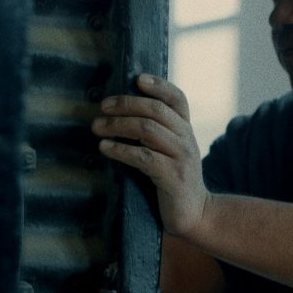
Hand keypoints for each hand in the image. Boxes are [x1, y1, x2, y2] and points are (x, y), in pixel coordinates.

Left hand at [91, 74, 208, 236]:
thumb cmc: (173, 179)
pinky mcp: (173, 177)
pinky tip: (105, 148)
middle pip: (156, 110)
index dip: (159, 85)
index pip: (177, 98)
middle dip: (126, 104)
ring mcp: (182, 157)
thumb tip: (121, 112)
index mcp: (186, 129)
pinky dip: (121, 150)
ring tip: (97, 127)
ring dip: (118, 125)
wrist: (195, 213)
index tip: (137, 79)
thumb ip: (157, 132)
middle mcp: (187, 138)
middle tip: (102, 107)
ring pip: (148, 130)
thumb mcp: (171, 150)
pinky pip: (144, 157)